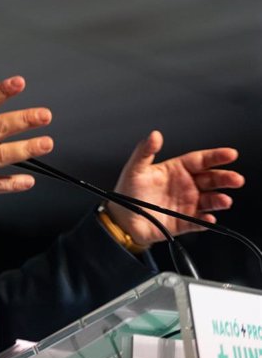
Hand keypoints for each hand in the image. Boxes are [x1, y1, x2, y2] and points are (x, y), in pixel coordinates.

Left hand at [107, 131, 244, 245]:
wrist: (122, 219)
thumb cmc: (127, 192)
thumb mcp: (134, 169)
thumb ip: (145, 151)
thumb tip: (154, 135)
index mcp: (176, 170)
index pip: (200, 160)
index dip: (215, 156)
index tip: (230, 154)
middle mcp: (185, 186)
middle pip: (210, 180)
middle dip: (224, 178)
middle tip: (235, 179)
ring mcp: (186, 204)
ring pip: (209, 201)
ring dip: (218, 200)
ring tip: (223, 200)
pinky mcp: (184, 222)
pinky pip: (199, 222)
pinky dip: (205, 221)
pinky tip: (208, 218)